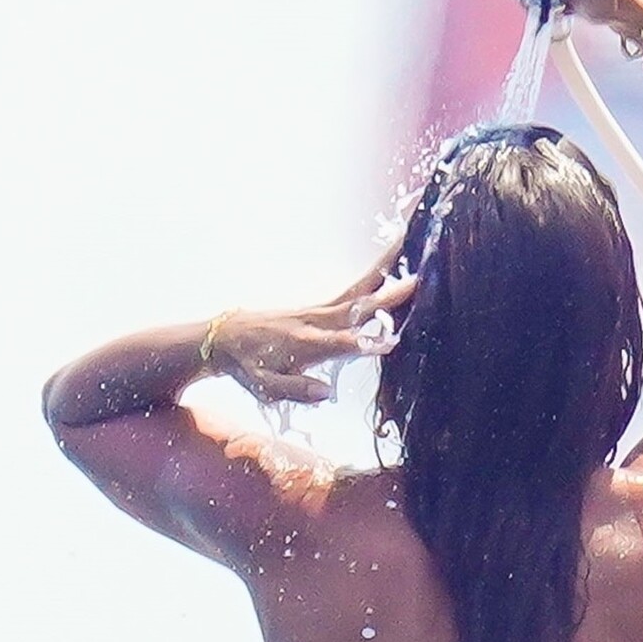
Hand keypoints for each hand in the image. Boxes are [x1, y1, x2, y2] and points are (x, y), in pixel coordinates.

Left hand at [208, 266, 415, 405]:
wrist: (225, 337)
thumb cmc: (248, 366)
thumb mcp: (264, 386)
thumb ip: (295, 389)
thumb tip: (325, 392)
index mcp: (305, 344)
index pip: (341, 343)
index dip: (365, 343)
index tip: (392, 340)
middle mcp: (316, 322)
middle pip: (357, 305)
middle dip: (387, 293)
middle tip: (417, 279)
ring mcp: (318, 311)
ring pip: (358, 289)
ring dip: (384, 270)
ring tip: (408, 249)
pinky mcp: (319, 306)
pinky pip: (351, 290)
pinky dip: (372, 277)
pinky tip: (389, 268)